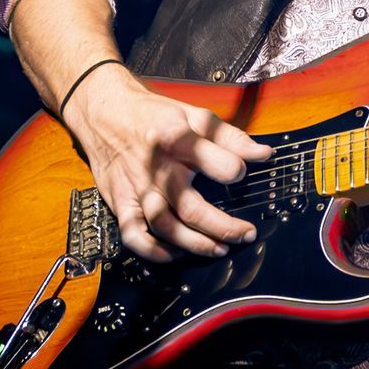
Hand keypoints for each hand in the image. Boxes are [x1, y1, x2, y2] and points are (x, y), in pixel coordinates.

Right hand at [64, 68, 272, 261]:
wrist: (104, 113)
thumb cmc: (155, 116)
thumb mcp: (195, 115)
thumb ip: (231, 137)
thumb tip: (264, 154)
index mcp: (176, 140)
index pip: (209, 159)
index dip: (232, 169)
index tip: (242, 174)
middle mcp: (156, 168)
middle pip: (190, 207)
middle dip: (222, 226)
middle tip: (246, 234)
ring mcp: (137, 189)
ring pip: (165, 226)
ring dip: (194, 244)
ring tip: (220, 249)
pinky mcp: (120, 202)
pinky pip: (134, 235)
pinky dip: (153, 251)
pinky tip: (175, 255)